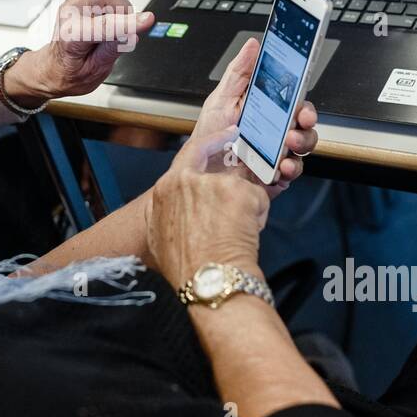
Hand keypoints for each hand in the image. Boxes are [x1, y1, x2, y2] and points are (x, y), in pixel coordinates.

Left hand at [4, 0, 154, 105]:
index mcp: (71, 36)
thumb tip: (133, 33)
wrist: (55, 66)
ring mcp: (76, 1)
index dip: (128, 23)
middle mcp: (71, 12)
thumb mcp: (95, 71)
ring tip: (110, 29)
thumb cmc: (72, 71)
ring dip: (120, 8)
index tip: (148, 20)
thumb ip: (114, 49)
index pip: (104, 26)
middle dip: (124, 14)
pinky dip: (117, 1)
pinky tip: (109, 18)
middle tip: (119, 35)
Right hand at [148, 125, 270, 288]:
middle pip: (218, 167)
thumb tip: (172, 212)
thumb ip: (165, 214)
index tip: (227, 136)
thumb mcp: (159, 238)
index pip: (190, 154)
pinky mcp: (237, 192)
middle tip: (241, 172)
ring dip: (244, 206)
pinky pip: (257, 198)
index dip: (211, 144)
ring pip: (239, 186)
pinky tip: (247, 234)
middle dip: (232, 172)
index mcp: (165, 190)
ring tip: (237, 233)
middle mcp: (185, 182)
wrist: (208, 280)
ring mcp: (211, 184)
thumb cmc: (186, 267)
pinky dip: (257, 215)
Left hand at [192, 37, 317, 197]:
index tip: (303, 101)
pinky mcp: (274, 176)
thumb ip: (238, 72)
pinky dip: (290, 169)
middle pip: (305, 125)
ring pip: (303, 148)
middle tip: (300, 121)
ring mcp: (276, 155)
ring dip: (302, 143)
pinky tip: (281, 167)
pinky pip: (291, 173)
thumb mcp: (220, 99)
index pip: (294, 104)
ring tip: (288, 144)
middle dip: (308, 122)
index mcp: (267, 113)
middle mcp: (276, 134)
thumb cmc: (209, 136)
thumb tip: (253, 46)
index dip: (303, 102)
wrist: (197, 170)